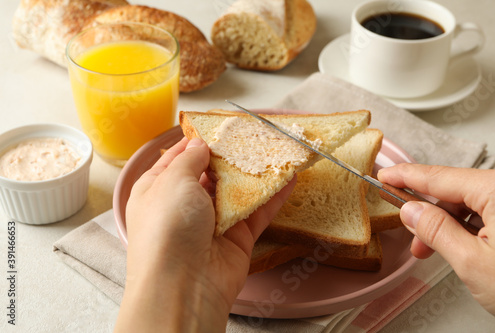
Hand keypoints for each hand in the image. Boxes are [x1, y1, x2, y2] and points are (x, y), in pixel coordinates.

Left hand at [115, 137, 295, 331]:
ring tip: (275, 151)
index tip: (218, 126)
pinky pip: (256, 212)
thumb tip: (200, 144)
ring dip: (254, 174)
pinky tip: (288, 178)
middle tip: (252, 135)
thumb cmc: (167, 228)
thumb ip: (189, 159)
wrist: (182, 286)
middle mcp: (183, 205)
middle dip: (230, 156)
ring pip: (236, 192)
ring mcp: (211, 222)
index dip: (197, 141)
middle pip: (210, 173)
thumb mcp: (172, 181)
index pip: (178, 158)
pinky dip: (272, 197)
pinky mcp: (236, 238)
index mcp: (157, 189)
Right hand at [378, 164, 494, 317]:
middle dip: (429, 213)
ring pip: (472, 204)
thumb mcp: (473, 263)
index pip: (439, 176)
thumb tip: (411, 210)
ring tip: (434, 250)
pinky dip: (470, 229)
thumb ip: (435, 230)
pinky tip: (461, 247)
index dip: (407, 176)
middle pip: (456, 191)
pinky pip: (489, 213)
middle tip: (409, 232)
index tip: (386, 175)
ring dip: (448, 225)